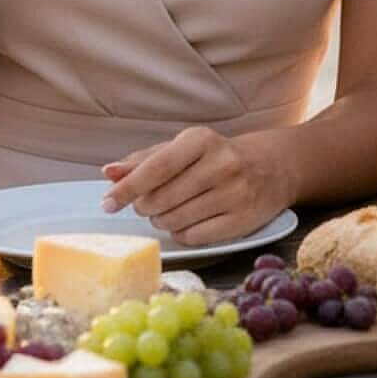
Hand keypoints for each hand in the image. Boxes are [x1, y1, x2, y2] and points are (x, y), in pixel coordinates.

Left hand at [99, 127, 295, 246]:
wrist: (270, 168)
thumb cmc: (214, 157)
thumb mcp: (181, 149)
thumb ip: (144, 160)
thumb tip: (109, 172)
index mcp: (201, 140)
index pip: (156, 168)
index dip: (128, 188)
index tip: (106, 202)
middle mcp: (221, 164)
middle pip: (162, 198)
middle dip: (144, 206)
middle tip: (145, 204)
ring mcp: (235, 194)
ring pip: (176, 220)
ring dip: (161, 220)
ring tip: (167, 210)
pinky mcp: (243, 221)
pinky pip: (194, 237)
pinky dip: (181, 233)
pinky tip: (186, 221)